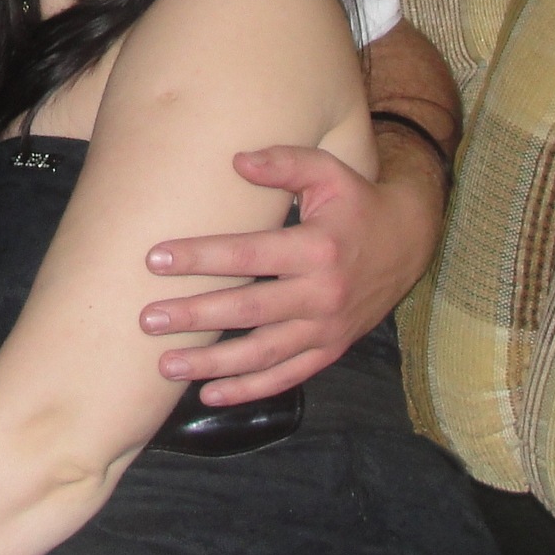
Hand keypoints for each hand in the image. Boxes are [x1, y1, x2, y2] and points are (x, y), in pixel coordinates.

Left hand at [137, 142, 444, 404]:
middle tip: (147, 319)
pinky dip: (248, 390)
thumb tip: (237, 160)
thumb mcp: (329, 171)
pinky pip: (286, 377)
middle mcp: (321, 295)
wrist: (407, 243)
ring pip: (262, 354)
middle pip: (248, 310)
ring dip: (212, 364)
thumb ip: (285, 163)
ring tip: (166, 365)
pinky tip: (209, 394)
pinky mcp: (329, 350)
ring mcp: (326, 329)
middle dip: (194, 315)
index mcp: (317, 249)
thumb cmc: (356, 201)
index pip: (249, 256)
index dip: (201, 258)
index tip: (155, 259)